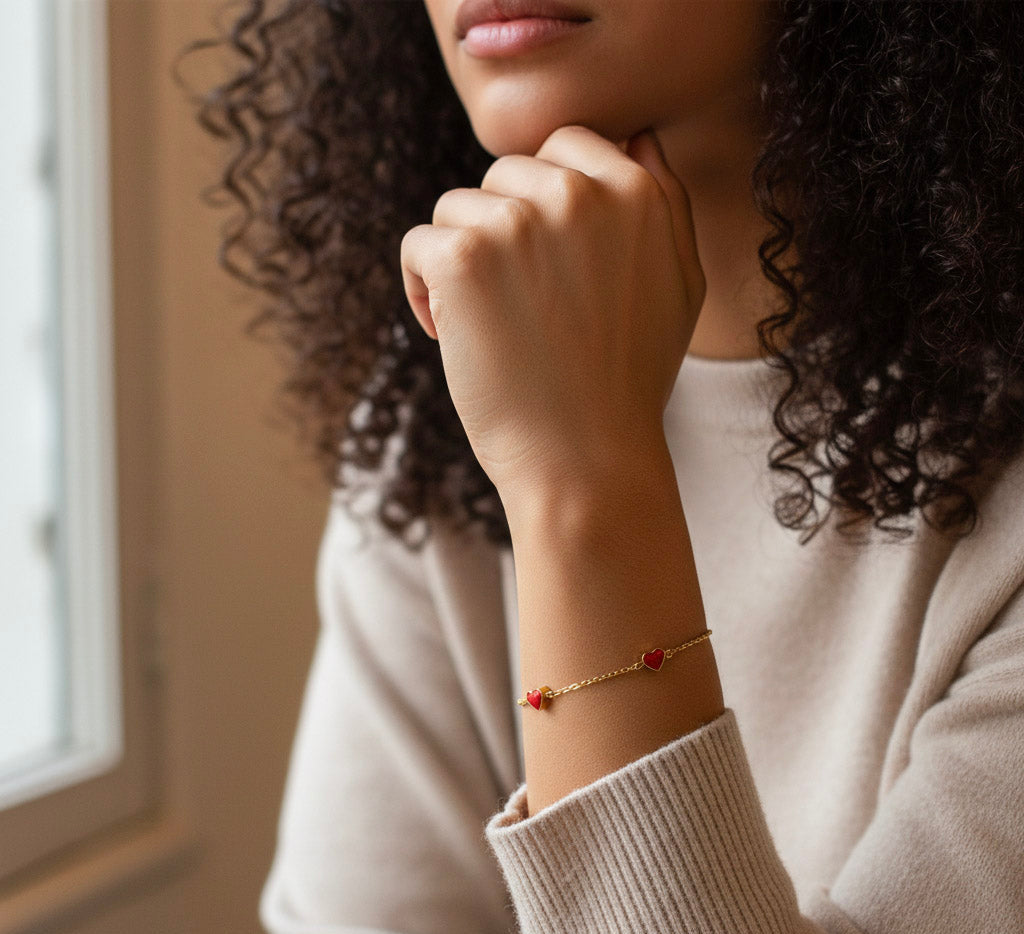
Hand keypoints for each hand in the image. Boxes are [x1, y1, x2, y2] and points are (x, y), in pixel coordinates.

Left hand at [399, 125, 704, 509]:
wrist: (585, 459)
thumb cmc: (629, 381)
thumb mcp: (680, 285)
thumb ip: (664, 203)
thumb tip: (634, 138)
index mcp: (636, 192)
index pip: (568, 144)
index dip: (544, 199)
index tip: (544, 260)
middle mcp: (578, 194)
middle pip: (506, 173)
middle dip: (503, 231)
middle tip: (520, 302)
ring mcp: (517, 223)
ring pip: (458, 208)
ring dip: (463, 261)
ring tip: (489, 322)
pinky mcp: (462, 258)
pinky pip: (419, 243)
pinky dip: (421, 288)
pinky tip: (451, 331)